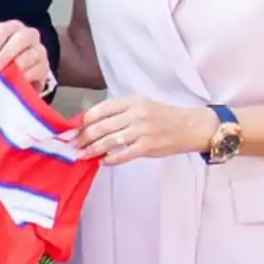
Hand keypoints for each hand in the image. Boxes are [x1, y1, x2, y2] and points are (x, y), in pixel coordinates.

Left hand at [0, 20, 51, 92]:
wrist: (16, 80)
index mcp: (11, 28)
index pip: (3, 29)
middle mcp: (28, 36)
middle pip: (22, 38)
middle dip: (7, 53)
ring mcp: (39, 51)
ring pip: (31, 55)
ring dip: (16, 66)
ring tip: (4, 78)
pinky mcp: (44, 68)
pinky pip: (38, 70)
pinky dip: (26, 77)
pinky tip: (16, 83)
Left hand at [75, 96, 217, 164]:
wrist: (190, 126)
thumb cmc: (163, 115)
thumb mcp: (142, 104)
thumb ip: (120, 111)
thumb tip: (93, 121)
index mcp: (132, 101)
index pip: (102, 109)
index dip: (86, 119)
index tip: (75, 128)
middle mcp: (135, 114)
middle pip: (102, 126)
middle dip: (84, 137)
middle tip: (73, 145)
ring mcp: (142, 131)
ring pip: (110, 141)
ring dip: (92, 150)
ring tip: (82, 155)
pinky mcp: (148, 147)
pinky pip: (124, 154)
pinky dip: (111, 159)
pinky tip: (103, 161)